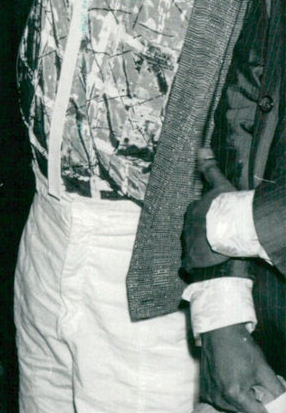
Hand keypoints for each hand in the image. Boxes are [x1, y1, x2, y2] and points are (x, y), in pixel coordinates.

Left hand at [182, 151, 235, 269]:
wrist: (226, 233)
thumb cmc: (225, 209)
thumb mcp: (220, 185)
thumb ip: (210, 169)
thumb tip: (201, 148)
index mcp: (192, 210)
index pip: (196, 211)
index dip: (205, 214)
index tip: (215, 218)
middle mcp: (186, 226)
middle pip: (192, 227)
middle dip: (201, 230)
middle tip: (215, 234)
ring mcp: (187, 243)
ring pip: (191, 244)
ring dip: (200, 246)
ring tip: (213, 249)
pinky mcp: (190, 259)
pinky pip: (191, 262)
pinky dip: (196, 263)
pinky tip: (205, 264)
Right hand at [200, 323, 285, 412]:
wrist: (218, 332)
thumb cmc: (240, 347)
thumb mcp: (264, 369)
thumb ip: (277, 391)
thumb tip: (285, 406)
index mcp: (234, 393)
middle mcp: (220, 399)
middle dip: (264, 411)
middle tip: (271, 397)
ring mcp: (211, 398)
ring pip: (239, 410)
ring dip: (250, 404)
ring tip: (252, 385)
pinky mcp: (206, 395)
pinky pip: (227, 404)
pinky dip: (239, 400)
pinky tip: (240, 384)